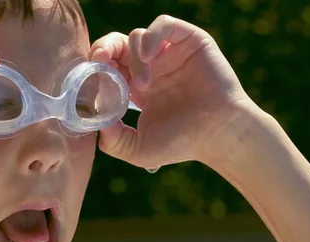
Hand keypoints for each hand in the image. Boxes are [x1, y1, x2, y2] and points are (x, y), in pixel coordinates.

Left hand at [90, 15, 254, 168]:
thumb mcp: (138, 149)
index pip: (109, 67)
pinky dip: (150, 37)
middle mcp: (152, 67)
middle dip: (104, 49)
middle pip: (118, 44)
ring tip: (143, 86)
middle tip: (100, 61)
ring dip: (133, 58)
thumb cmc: (182, 143)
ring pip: (137, 36)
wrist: (218, 134)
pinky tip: (150, 59)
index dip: (97, 68)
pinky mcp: (188, 40)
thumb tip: (95, 123)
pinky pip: (163, 24)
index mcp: (137, 88)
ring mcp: (170, 53)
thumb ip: (112, 141)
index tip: (91, 77)